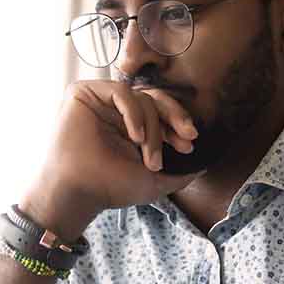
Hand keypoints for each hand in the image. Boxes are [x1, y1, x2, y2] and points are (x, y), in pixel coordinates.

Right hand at [19, 81, 202, 240]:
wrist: (79, 192)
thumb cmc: (110, 188)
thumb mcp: (155, 182)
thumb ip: (180, 173)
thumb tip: (204, 165)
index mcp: (130, 126)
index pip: (160, 113)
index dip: (178, 124)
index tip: (190, 144)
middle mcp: (116, 112)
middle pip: (155, 99)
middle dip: (176, 117)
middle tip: (188, 135)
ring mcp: (100, 101)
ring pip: (141, 98)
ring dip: (152, 129)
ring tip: (148, 156)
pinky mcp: (83, 93)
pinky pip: (121, 91)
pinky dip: (134, 113)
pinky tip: (135, 136)